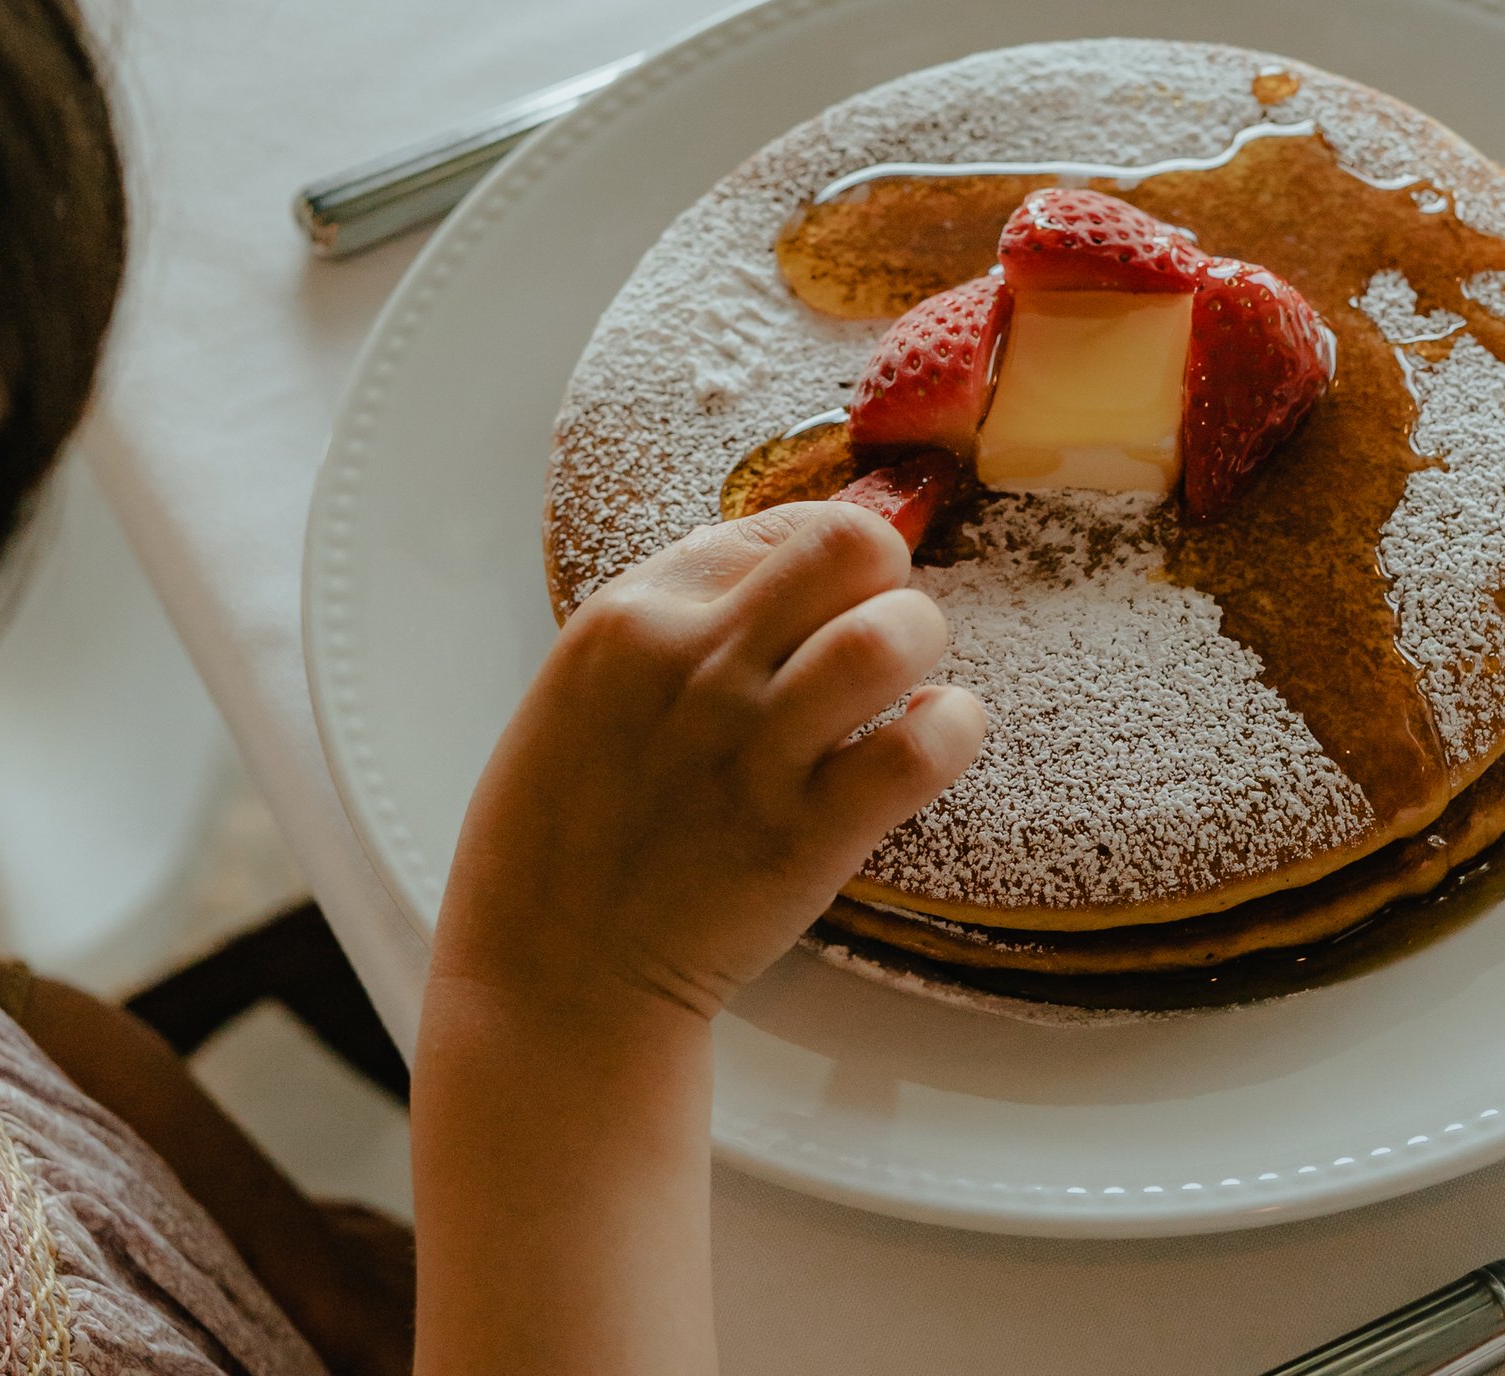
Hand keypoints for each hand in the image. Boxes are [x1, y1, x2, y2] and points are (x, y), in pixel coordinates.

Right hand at [410, 502, 984, 1375]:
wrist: (552, 980)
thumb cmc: (564, 835)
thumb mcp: (583, 688)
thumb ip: (674, 623)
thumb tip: (777, 559)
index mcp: (630, 615)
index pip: (782, 525)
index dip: (825, 562)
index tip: (827, 604)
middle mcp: (695, 662)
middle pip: (854, 544)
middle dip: (889, 579)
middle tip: (876, 634)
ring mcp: (752, 746)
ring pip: (896, 633)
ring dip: (924, 651)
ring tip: (904, 691)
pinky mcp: (806, 832)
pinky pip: (925, 744)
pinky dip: (953, 731)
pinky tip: (928, 744)